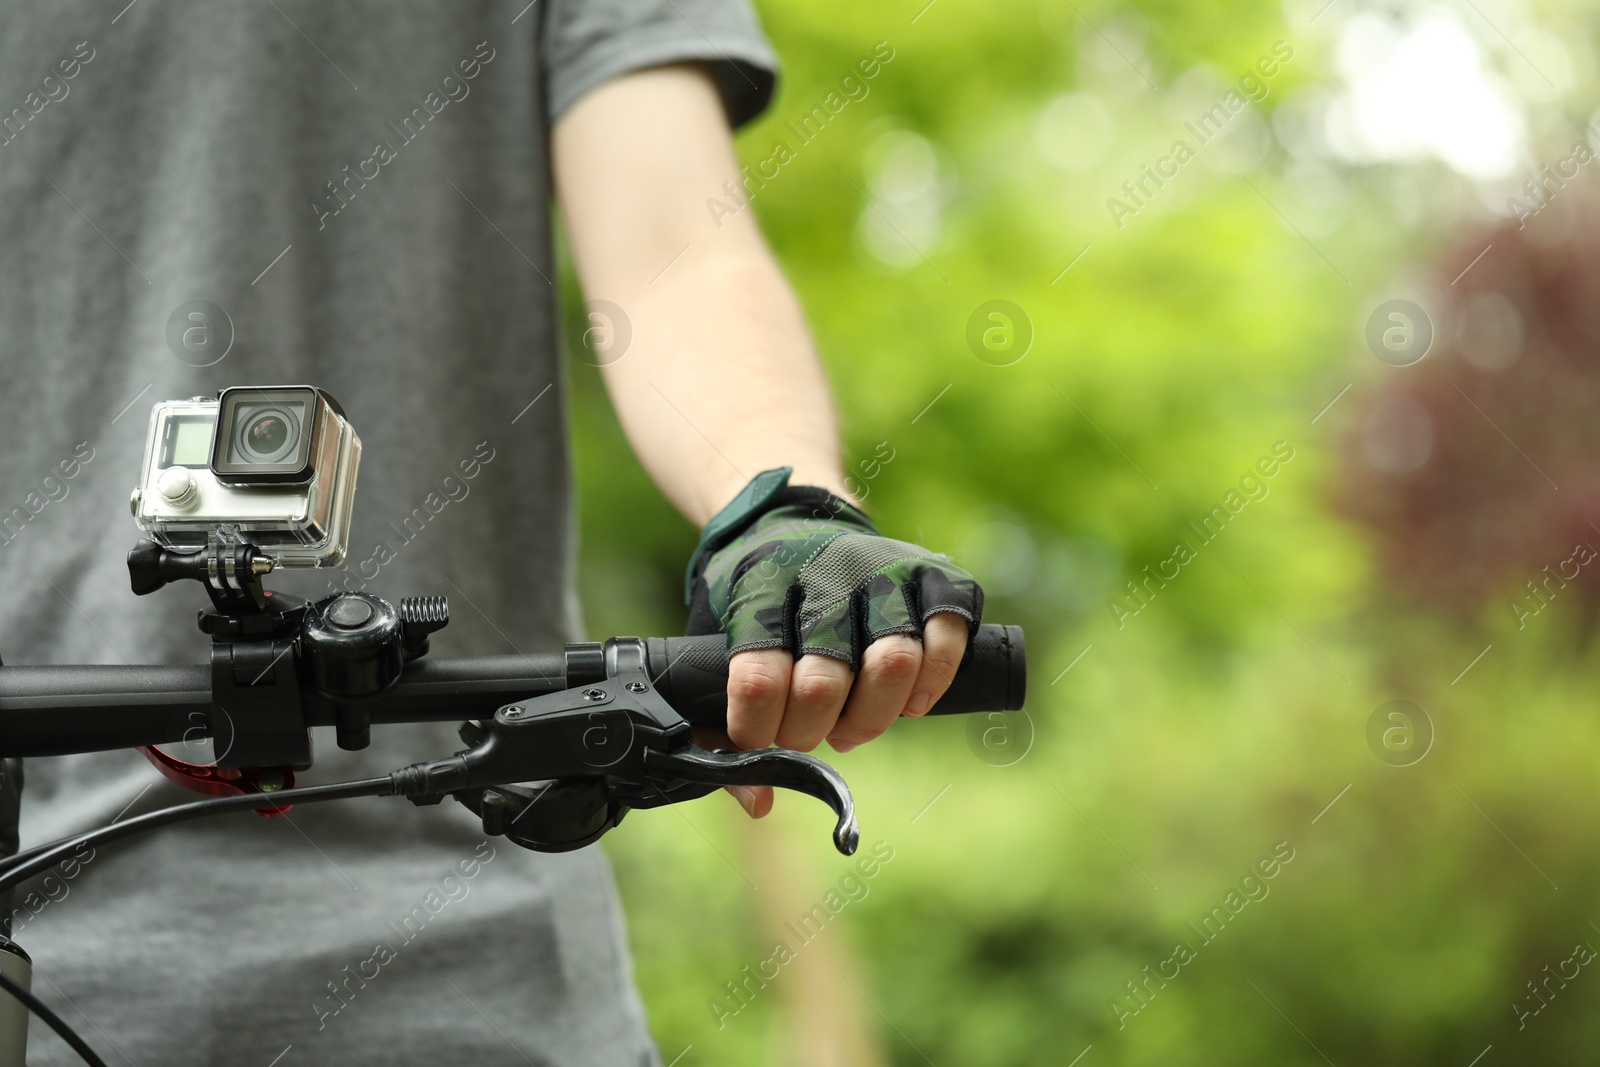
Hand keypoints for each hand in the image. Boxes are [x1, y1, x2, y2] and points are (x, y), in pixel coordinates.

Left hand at [684, 468, 983, 817]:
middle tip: (812, 735)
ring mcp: (883, 569)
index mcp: (759, 590)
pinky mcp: (933, 571)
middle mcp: (823, 574)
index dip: (759, 729)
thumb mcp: (716, 647)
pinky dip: (935, 680)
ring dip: (874, 717)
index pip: (758, 674)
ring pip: (894, 660)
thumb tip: (759, 803)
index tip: (760, 738)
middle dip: (814, 731)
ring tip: (856, 727)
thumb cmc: (753, 604)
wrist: (795, 520)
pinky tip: (912, 703)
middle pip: (826, 679)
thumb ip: (720, 728)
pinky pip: (947, 635)